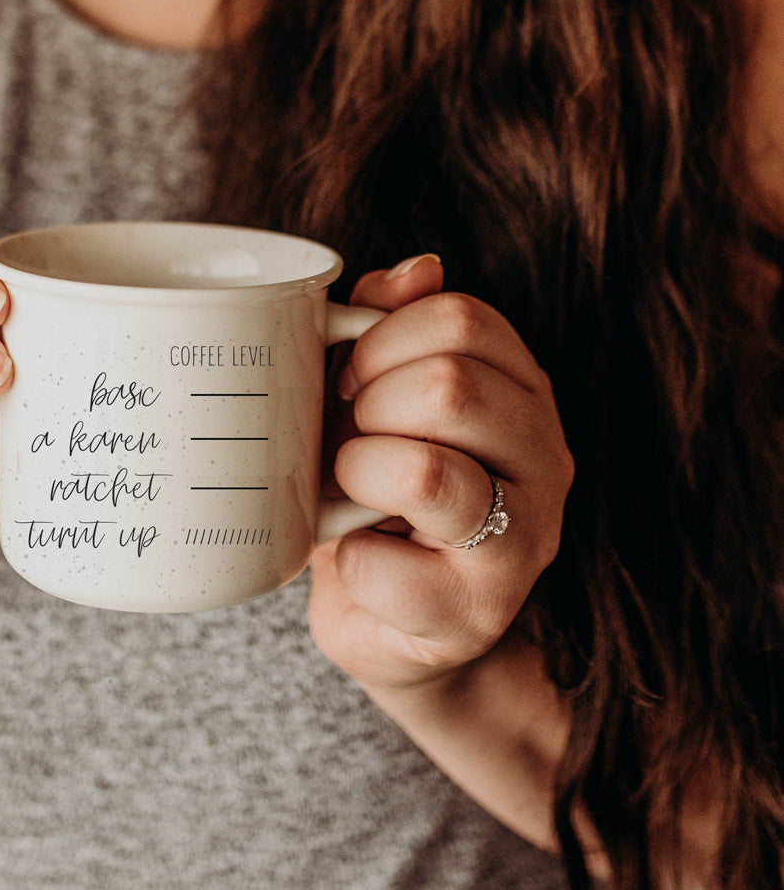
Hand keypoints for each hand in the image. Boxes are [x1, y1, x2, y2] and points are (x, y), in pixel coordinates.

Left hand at [309, 256, 573, 694]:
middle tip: (349, 442)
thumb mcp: (377, 404)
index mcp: (523, 393)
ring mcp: (522, 541)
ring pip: (425, 473)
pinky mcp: (476, 611)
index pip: (461, 321)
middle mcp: (544, 461)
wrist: (392, 619)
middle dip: (367, 411)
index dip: (380, 341)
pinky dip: (345, 559)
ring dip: (356, 478)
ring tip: (349, 495)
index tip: (349, 381)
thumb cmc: (377, 497)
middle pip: (449, 387)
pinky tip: (363, 561)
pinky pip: (381, 563)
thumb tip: (414, 270)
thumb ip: (393, 330)